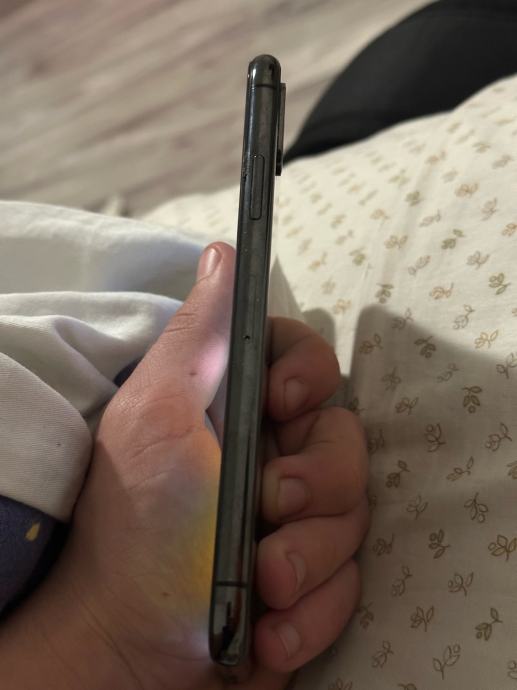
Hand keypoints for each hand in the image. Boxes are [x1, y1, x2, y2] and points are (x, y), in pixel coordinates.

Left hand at [0, 242, 368, 689]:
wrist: (130, 651)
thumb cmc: (137, 526)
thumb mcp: (156, 417)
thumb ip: (197, 337)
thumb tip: (222, 254)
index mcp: (238, 409)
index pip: (305, 360)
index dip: (309, 373)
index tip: (283, 402)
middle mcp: (274, 455)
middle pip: (345, 439)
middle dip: (317, 482)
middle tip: (270, 510)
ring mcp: (297, 519)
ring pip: (355, 514)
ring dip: (312, 556)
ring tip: (265, 583)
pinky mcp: (313, 578)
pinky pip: (350, 580)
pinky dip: (315, 609)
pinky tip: (272, 630)